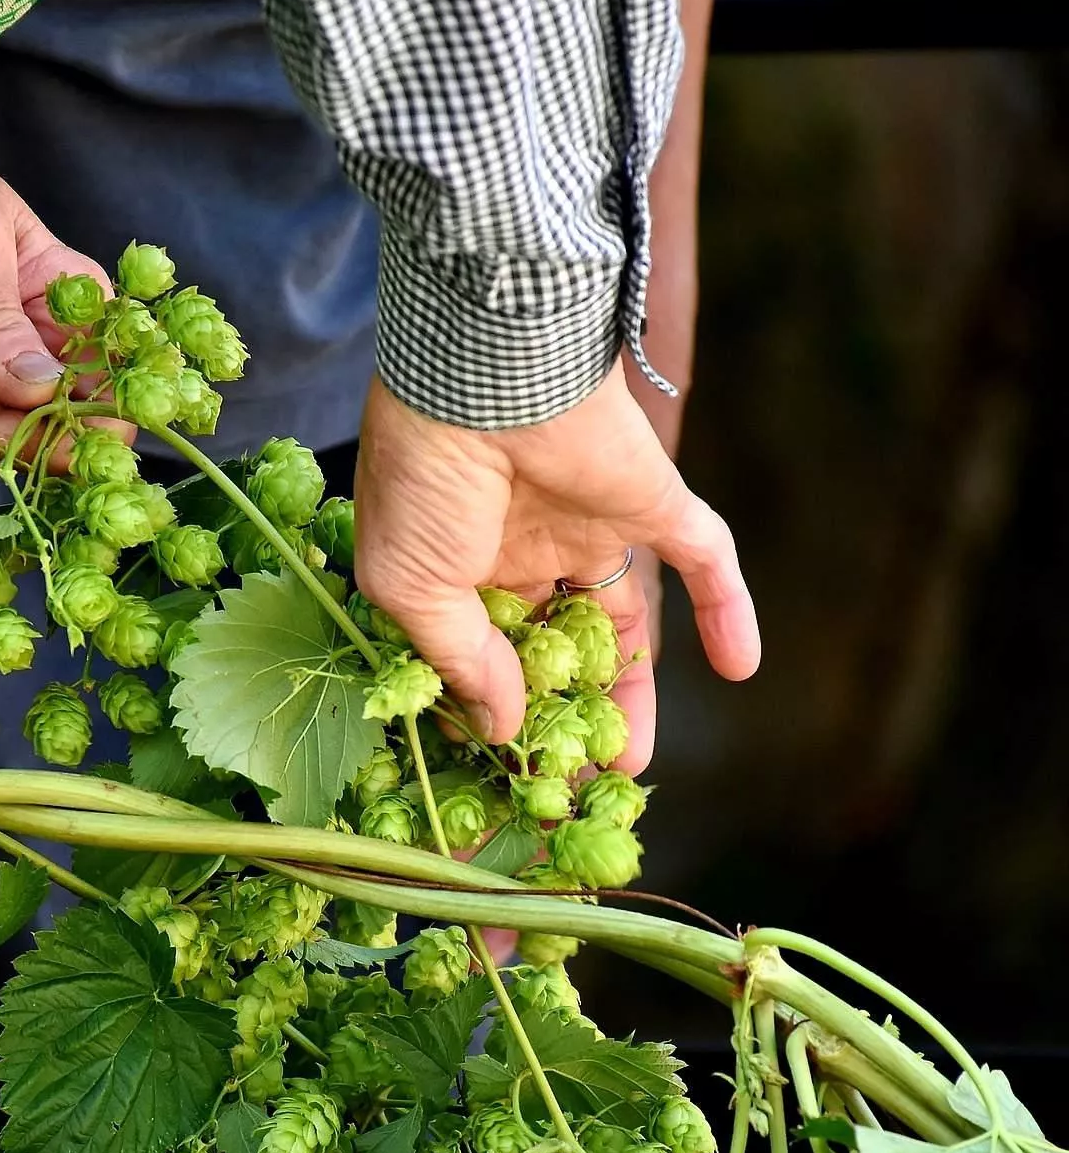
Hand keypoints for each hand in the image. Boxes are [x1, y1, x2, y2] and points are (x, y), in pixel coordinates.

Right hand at [352, 368, 759, 769]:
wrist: (484, 373)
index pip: (481, 650)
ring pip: (622, 624)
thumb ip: (460, 661)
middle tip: (569, 779)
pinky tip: (741, 668)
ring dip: (631, 692)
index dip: (492, 708)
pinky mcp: (653, 501)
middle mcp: (522, 546)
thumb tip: (502, 728)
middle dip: (560, 714)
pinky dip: (728, 610)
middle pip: (554, 647)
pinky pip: (704, 560)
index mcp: (454, 563)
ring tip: (629, 764)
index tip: (503, 768)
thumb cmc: (424, 479)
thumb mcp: (411, 587)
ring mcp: (592, 523)